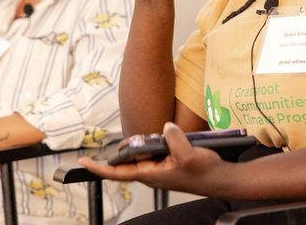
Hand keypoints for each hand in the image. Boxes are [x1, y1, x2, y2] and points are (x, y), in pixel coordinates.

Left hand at [79, 122, 229, 195]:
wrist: (221, 178)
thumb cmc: (204, 172)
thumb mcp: (188, 153)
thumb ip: (173, 139)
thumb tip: (164, 127)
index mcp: (152, 174)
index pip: (118, 173)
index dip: (99, 167)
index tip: (84, 162)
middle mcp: (153, 173)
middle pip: (127, 163)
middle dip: (120, 152)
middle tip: (119, 142)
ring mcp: (161, 169)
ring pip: (140, 157)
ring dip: (136, 147)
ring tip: (136, 139)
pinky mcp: (170, 164)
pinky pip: (153, 154)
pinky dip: (150, 145)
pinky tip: (157, 137)